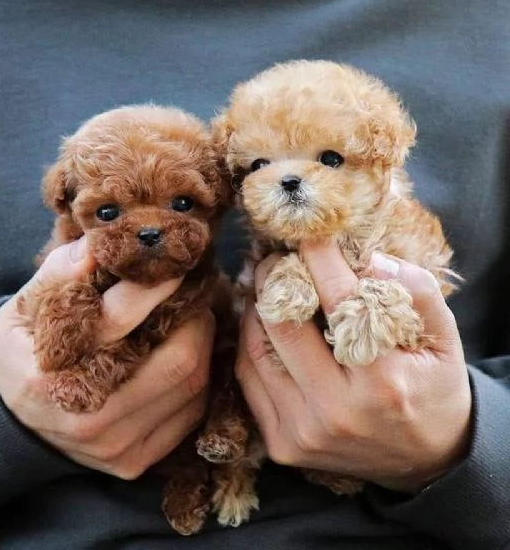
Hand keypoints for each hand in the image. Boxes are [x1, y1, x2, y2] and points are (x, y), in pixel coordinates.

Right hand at [0, 239, 213, 479]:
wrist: (10, 418)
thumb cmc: (22, 350)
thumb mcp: (25, 305)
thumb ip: (61, 271)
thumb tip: (102, 244)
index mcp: (52, 370)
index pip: (119, 319)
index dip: (157, 287)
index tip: (177, 265)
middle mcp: (87, 415)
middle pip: (177, 360)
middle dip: (197, 320)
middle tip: (194, 298)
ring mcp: (114, 444)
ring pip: (192, 387)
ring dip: (203, 347)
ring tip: (191, 323)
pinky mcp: (133, 460)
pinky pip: (191, 414)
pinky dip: (197, 380)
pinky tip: (183, 358)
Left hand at [236, 240, 471, 492]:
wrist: (424, 459)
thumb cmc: (431, 388)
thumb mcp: (444, 338)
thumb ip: (414, 290)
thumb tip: (366, 259)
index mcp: (383, 382)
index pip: (339, 299)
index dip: (320, 256)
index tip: (310, 234)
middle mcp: (336, 411)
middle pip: (283, 324)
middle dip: (274, 277)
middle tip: (278, 258)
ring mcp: (302, 432)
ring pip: (256, 348)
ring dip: (258, 307)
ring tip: (269, 287)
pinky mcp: (282, 444)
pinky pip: (249, 377)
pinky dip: (253, 342)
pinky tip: (266, 324)